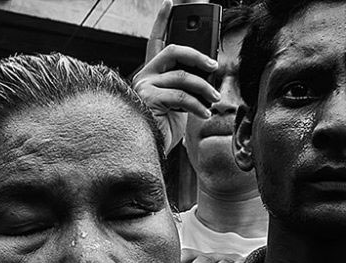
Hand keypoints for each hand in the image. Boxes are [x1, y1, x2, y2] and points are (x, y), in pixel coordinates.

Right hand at [132, 0, 219, 152]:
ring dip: (204, 89)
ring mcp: (143, 87)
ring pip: (182, 77)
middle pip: (172, 51)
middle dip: (198, 56)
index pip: (156, 42)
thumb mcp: (179, 103)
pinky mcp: (148, 100)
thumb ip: (187, 85)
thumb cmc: (162, 129)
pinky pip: (181, 96)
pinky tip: (204, 113)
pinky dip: (197, 105)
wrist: (145, 152)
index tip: (169, 3)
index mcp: (150, 74)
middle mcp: (143, 77)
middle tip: (214, 66)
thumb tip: (210, 72)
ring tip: (214, 100)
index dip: (161, 21)